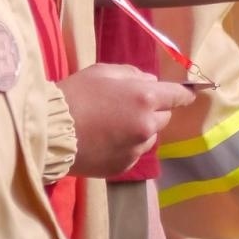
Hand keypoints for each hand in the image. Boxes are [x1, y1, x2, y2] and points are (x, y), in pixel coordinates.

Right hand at [60, 64, 194, 176]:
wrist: (49, 131)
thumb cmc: (76, 94)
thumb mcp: (104, 71)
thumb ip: (133, 74)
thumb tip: (151, 82)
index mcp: (145, 98)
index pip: (178, 96)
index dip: (184, 93)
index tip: (189, 94)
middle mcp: (147, 125)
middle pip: (164, 117)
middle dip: (154, 110)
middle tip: (129, 106)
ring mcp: (136, 149)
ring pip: (150, 136)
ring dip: (141, 130)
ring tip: (114, 125)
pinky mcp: (124, 166)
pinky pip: (134, 152)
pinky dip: (127, 146)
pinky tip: (106, 140)